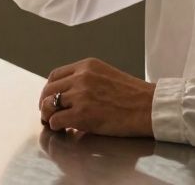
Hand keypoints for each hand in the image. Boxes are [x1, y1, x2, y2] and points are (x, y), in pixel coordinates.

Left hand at [39, 58, 154, 137]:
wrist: (149, 107)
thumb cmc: (134, 95)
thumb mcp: (107, 76)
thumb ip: (87, 80)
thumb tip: (69, 95)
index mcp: (87, 65)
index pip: (55, 75)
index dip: (49, 88)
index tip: (49, 98)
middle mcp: (81, 77)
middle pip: (49, 89)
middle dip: (44, 103)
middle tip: (47, 113)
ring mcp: (80, 95)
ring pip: (49, 105)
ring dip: (48, 115)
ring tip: (54, 122)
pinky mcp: (82, 114)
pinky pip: (57, 120)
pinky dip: (56, 126)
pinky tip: (64, 129)